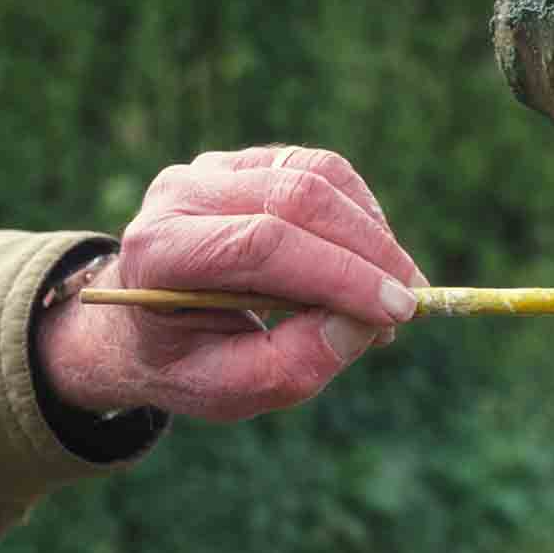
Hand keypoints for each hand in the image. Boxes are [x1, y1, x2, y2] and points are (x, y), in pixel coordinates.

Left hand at [37, 146, 426, 421]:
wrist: (142, 326)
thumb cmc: (185, 362)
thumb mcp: (227, 390)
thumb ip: (291, 365)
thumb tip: (363, 323)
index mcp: (160, 251)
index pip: (262, 244)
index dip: (340, 274)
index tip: (398, 311)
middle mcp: (178, 195)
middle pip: (294, 198)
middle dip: (368, 252)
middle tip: (411, 305)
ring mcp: (210, 169)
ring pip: (314, 174)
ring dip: (370, 231)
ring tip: (392, 291)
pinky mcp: (244, 162)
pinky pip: (318, 170)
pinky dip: (358, 215)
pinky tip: (370, 262)